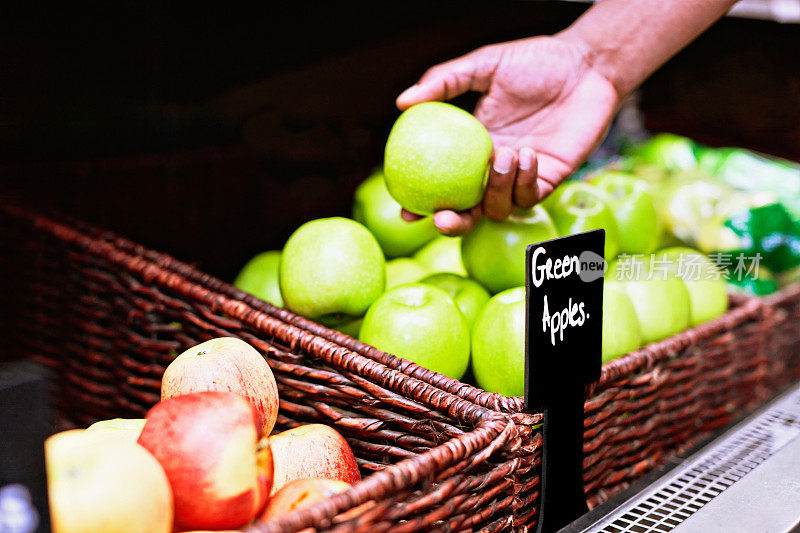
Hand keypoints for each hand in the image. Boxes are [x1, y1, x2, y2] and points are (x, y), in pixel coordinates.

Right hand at [397, 34, 620, 234]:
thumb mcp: (485, 65)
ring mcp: (521, 178)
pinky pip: (530, 195)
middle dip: (452, 223)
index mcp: (471, 148)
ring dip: (496, 190)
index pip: (442, 184)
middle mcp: (493, 169)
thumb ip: (444, 81)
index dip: (422, 204)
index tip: (405, 211)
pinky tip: (528, 154)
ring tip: (502, 154)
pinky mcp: (550, 179)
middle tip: (442, 219)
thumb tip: (402, 102)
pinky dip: (524, 180)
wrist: (586, 65)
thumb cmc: (536, 62)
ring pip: (498, 208)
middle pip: (468, 212)